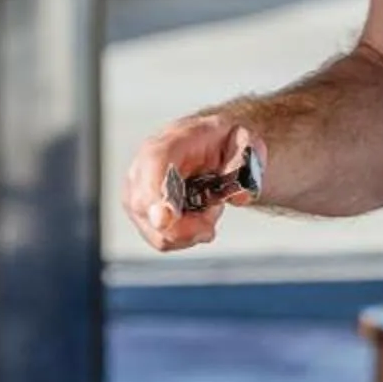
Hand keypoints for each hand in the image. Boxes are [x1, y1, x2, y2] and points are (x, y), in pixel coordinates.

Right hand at [121, 105, 261, 251]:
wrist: (210, 146)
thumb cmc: (222, 142)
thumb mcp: (245, 140)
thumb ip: (245, 163)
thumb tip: (238, 197)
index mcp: (169, 142)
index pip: (153, 164)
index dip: (155, 193)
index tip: (165, 219)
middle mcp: (142, 168)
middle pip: (147, 208)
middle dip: (189, 225)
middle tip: (216, 209)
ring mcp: (137, 195)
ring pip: (159, 233)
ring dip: (193, 231)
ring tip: (208, 207)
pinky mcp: (141, 216)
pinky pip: (163, 241)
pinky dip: (187, 236)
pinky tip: (197, 216)